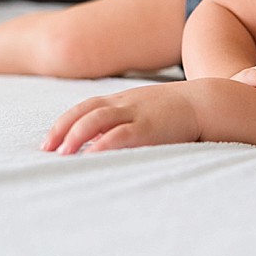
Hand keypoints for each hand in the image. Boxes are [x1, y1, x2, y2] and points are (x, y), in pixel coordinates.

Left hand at [42, 82, 201, 153]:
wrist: (208, 102)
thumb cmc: (178, 113)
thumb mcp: (148, 112)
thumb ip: (128, 122)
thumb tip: (105, 144)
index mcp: (124, 99)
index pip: (86, 107)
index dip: (65, 122)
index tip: (49, 141)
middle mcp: (125, 103)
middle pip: (85, 111)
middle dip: (62, 129)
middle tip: (47, 150)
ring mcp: (137, 112)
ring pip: (97, 119)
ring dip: (75, 135)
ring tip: (62, 154)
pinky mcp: (150, 127)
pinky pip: (120, 134)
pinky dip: (102, 145)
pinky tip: (90, 156)